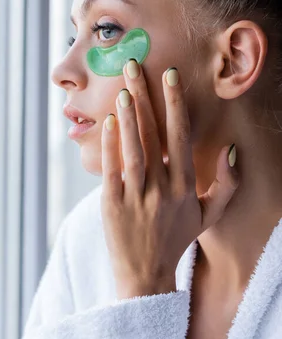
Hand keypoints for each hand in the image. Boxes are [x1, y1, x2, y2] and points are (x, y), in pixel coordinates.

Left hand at [100, 60, 239, 299]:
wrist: (144, 272)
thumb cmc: (176, 239)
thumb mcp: (209, 215)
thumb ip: (226, 184)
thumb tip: (231, 149)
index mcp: (185, 185)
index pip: (180, 136)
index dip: (175, 104)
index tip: (169, 75)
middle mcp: (162, 187)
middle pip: (153, 134)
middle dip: (145, 97)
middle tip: (134, 66)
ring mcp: (135, 195)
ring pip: (133, 148)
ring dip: (128, 116)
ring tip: (121, 87)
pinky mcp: (111, 203)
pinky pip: (111, 169)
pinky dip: (110, 145)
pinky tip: (108, 122)